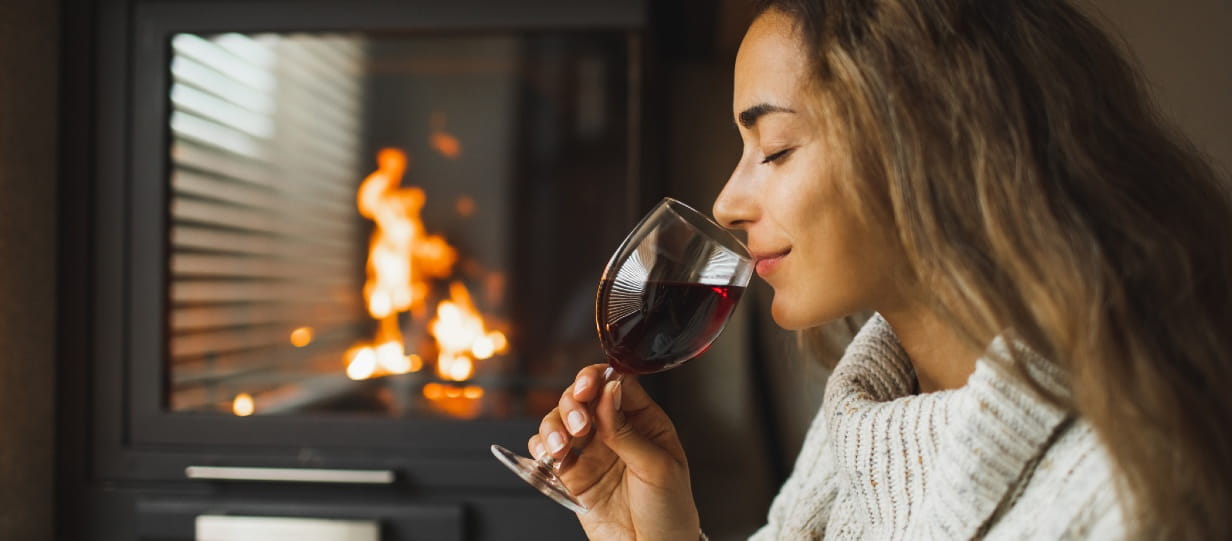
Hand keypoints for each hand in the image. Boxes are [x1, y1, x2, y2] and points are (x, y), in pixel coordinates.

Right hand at [529, 364, 699, 540]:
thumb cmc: (669, 511)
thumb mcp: (657, 468)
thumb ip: (628, 431)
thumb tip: (609, 389)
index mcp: (644, 420)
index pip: (616, 383)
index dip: (597, 378)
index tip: (587, 388)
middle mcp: (615, 430)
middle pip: (582, 396)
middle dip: (573, 404)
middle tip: (579, 426)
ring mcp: (591, 451)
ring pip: (559, 420)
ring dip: (553, 426)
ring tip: (561, 447)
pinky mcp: (572, 475)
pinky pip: (547, 451)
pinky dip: (541, 448)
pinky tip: (550, 458)